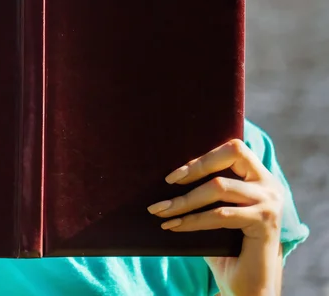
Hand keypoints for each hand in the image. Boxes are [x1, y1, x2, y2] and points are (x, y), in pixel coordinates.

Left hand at [147, 139, 284, 295]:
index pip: (233, 149)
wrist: (247, 288)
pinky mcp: (265, 223)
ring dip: (184, 200)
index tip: (175, 173)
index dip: (204, 157)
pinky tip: (174, 225)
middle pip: (230, 157)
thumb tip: (169, 174)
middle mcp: (269, 185)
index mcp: (259, 177)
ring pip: (219, 187)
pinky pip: (220, 214)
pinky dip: (193, 219)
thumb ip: (205, 190)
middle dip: (195, 168)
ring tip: (161, 210)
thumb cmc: (227, 247)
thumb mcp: (216, 211)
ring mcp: (270, 203)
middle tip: (168, 182)